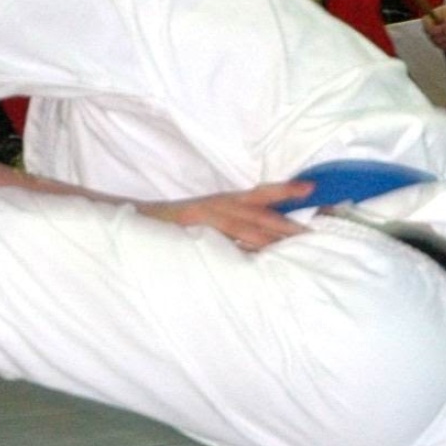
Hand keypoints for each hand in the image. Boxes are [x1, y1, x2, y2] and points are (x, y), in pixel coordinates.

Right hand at [140, 180, 314, 249]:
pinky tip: (256, 257)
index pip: (260, 195)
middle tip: (312, 234)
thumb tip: (260, 242)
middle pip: (259, 212)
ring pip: (244, 225)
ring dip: (269, 236)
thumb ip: (228, 227)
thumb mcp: (203, 220)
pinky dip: (240, 249)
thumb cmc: (169, 226)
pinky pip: (221, 241)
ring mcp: (204, 218)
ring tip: (293, 244)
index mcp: (221, 201)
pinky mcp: (193, 231)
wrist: (133, 221)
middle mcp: (216, 206)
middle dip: (286, 223)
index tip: (311, 188)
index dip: (284, 190)